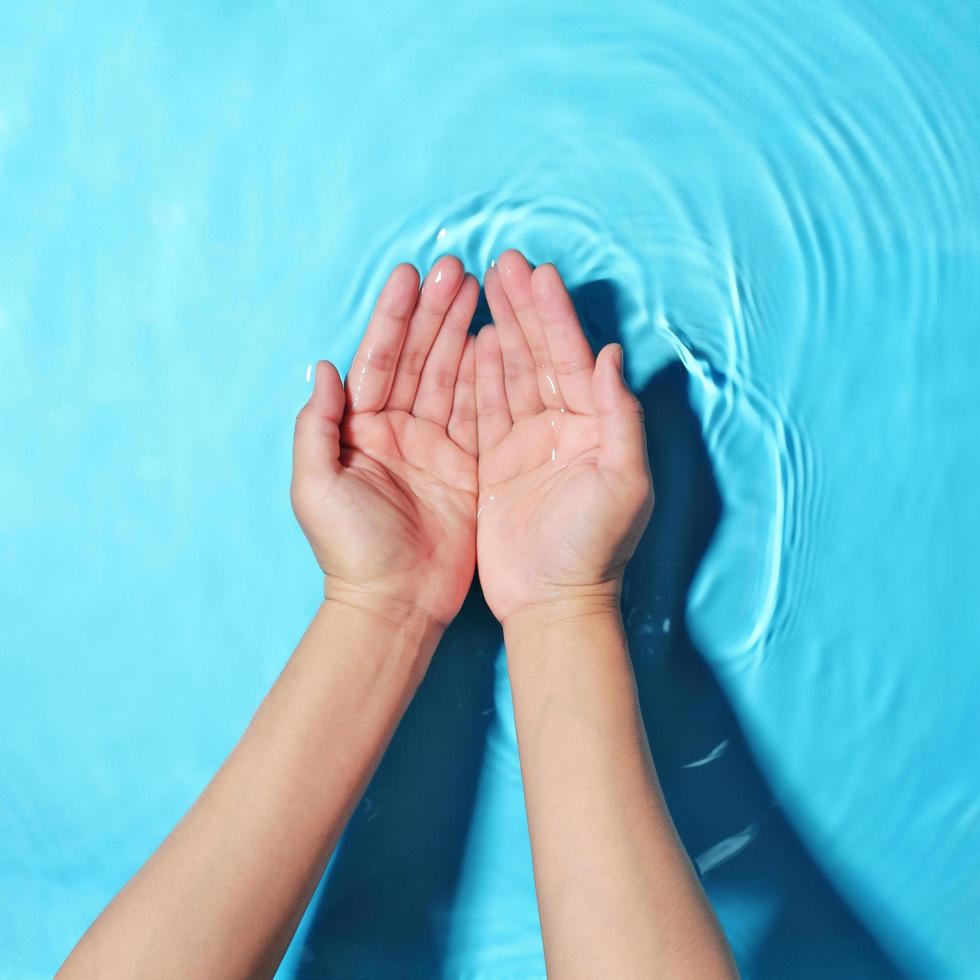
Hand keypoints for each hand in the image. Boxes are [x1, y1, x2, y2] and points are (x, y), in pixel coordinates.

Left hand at [292, 257, 479, 627]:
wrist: (396, 604)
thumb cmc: (349, 550)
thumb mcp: (316, 488)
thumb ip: (316, 427)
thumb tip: (324, 369)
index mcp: (359, 429)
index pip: (380, 360)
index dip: (395, 317)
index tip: (411, 275)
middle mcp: (397, 430)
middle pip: (420, 358)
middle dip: (436, 312)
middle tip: (459, 268)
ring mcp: (434, 446)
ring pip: (451, 376)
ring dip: (463, 332)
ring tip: (481, 289)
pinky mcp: (466, 466)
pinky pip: (478, 412)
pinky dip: (488, 377)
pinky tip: (499, 341)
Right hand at [476, 250, 652, 622]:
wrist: (552, 603)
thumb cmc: (595, 548)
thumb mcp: (623, 483)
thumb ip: (619, 417)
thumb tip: (610, 355)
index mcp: (595, 427)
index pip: (572, 358)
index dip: (554, 315)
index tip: (536, 273)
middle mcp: (562, 427)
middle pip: (539, 356)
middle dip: (523, 309)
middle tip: (502, 263)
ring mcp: (527, 444)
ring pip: (511, 375)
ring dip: (500, 330)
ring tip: (483, 288)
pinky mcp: (495, 464)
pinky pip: (484, 410)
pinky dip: (479, 375)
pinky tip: (472, 342)